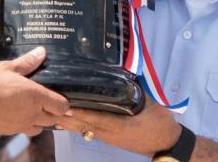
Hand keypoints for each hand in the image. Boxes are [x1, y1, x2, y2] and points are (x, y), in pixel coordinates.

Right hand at [0, 47, 68, 135]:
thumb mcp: (7, 67)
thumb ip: (27, 62)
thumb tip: (41, 52)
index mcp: (35, 96)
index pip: (62, 106)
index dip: (64, 102)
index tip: (59, 96)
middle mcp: (32, 113)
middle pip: (54, 119)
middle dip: (53, 111)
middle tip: (46, 100)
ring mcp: (22, 125)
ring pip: (41, 128)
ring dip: (41, 120)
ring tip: (33, 108)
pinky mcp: (12, 131)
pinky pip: (26, 130)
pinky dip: (27, 124)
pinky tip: (18, 114)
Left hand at [54, 97, 180, 155]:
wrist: (167, 143)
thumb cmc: (160, 123)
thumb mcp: (150, 104)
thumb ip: (135, 90)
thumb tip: (123, 73)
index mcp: (122, 125)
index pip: (98, 118)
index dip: (82, 113)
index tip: (67, 106)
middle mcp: (112, 134)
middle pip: (85, 126)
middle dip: (67, 117)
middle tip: (50, 107)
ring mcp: (109, 138)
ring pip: (84, 130)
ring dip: (68, 122)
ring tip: (51, 112)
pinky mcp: (109, 139)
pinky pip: (89, 132)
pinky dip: (76, 125)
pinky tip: (65, 120)